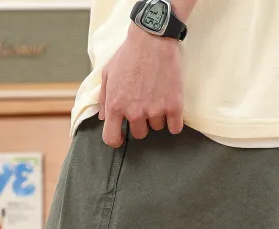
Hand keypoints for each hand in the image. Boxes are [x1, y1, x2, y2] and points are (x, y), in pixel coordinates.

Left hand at [99, 25, 183, 146]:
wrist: (153, 38)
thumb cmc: (129, 54)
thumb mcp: (108, 73)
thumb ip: (105, 98)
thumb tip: (104, 118)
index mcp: (116, 105)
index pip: (112, 138)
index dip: (117, 140)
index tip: (122, 137)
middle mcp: (134, 112)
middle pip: (139, 134)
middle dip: (141, 122)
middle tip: (145, 104)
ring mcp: (155, 110)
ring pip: (157, 127)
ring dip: (158, 116)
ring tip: (157, 96)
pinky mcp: (174, 107)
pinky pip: (175, 127)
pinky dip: (174, 121)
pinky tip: (171, 108)